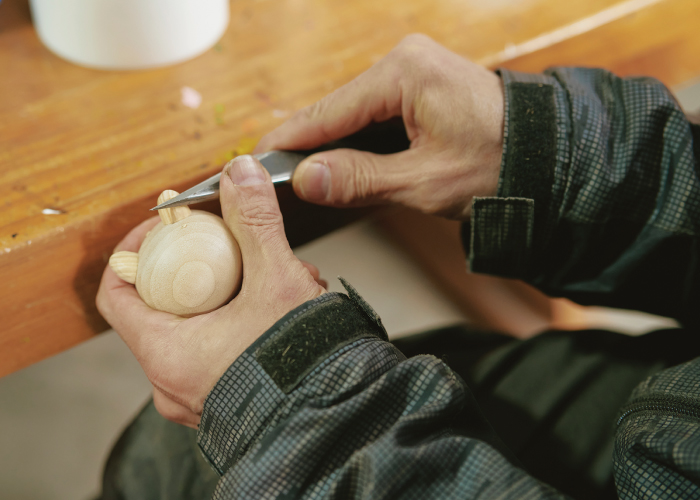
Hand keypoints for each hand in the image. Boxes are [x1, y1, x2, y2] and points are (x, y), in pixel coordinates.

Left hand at [96, 155, 326, 427]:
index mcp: (167, 354)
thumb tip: (241, 173)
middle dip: (204, 266)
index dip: (136, 249)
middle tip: (237, 248)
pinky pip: (219, 348)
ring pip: (197, 325)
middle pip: (162, 305)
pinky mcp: (226, 397)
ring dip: (233, 291)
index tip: (168, 227)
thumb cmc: (303, 365)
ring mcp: (198, 393)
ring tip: (281, 277)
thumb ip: (256, 224)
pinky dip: (243, 319)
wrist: (341, 417)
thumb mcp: (279, 281)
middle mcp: (173, 381)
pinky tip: (287, 305)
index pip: (117, 292)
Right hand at [255, 34, 504, 219]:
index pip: (327, 111)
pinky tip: (343, 165)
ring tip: (306, 180)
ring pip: (353, 113)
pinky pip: (374, 113)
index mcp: (404, 73)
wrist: (551, 155)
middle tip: (277, 181)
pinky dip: (357, 140)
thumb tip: (306, 178)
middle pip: (336, 110)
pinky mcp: (420, 86)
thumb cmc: (501, 165)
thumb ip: (360, 178)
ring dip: (333, 146)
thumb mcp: (425, 181)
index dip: (288, 141)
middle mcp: (404, 61)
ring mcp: (413, 70)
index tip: (254, 163)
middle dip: (308, 146)